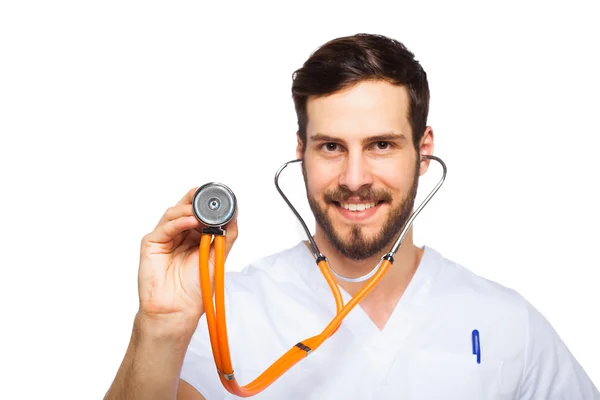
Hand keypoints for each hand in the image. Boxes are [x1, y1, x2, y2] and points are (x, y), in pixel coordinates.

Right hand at [137, 187, 238, 328]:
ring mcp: (164, 238)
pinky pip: (165, 228)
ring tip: (202, 211)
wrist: (177, 310)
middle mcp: (178, 235)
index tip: (223, 197)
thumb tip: (235, 217)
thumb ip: (225, 237)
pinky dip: (178, 221)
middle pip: (185, 209)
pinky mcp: (152, 244)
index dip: (209, 204)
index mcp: (194, 238)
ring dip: (189, 209)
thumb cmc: (194, 289)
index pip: (200, 213)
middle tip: (209, 194)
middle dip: (197, 199)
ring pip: (174, 214)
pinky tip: (190, 220)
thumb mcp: (216, 258)